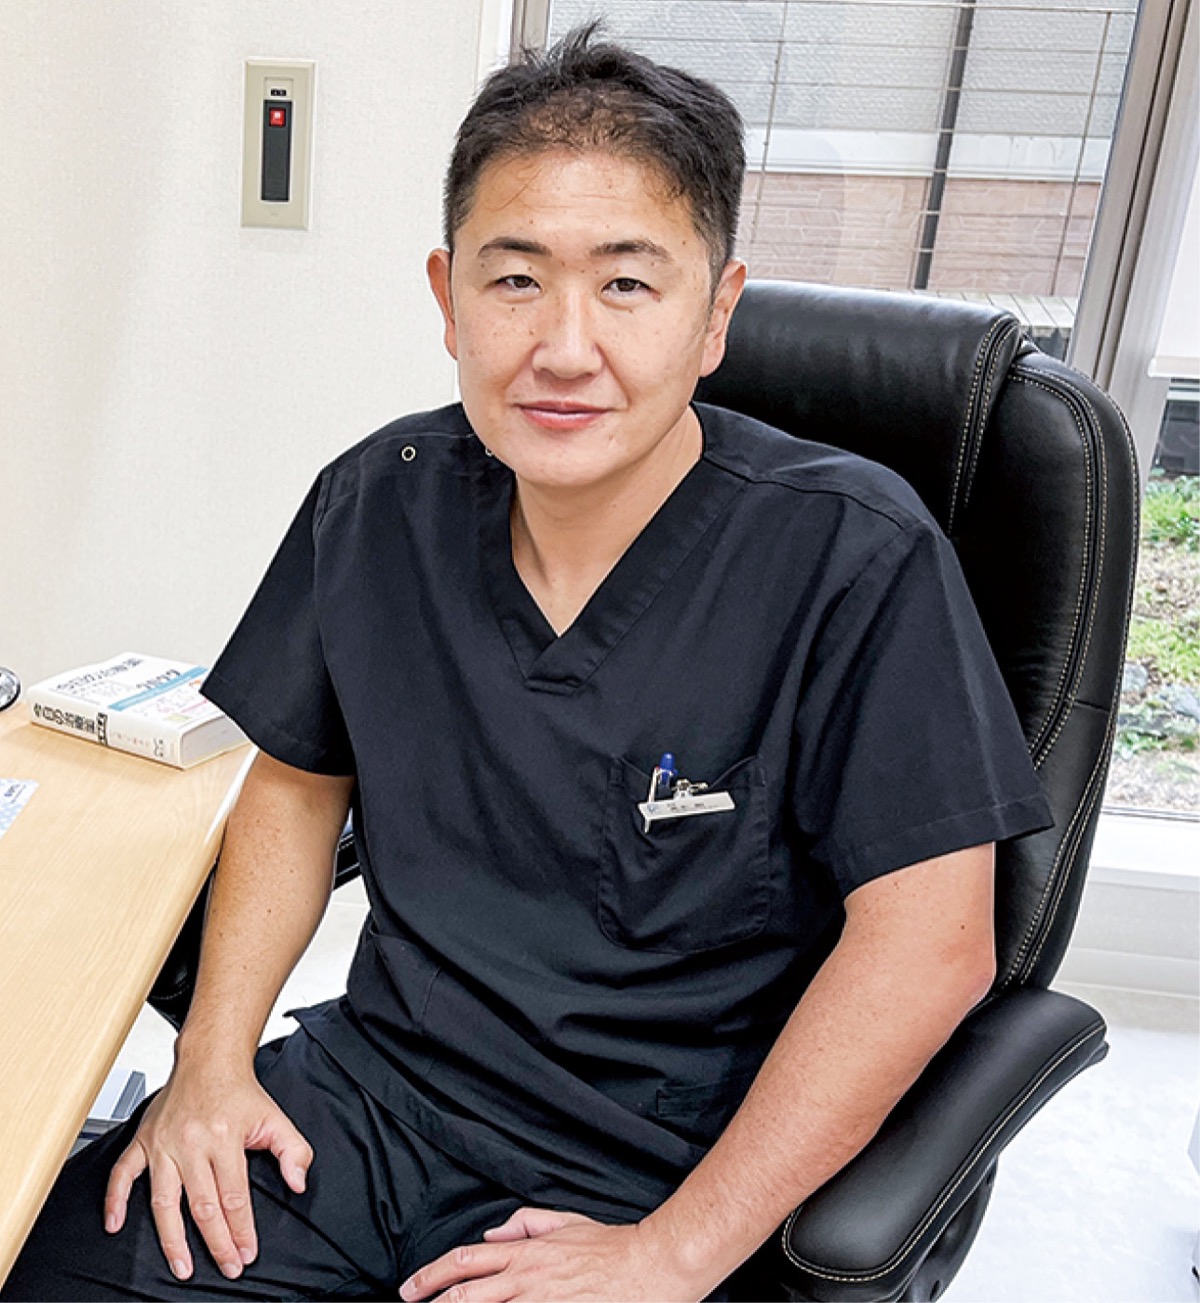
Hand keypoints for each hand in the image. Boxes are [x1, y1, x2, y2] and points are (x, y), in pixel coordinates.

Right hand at [103, 1061, 312, 1282]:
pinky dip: (115, 1200)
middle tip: (226, 1266)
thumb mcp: (276, 1117)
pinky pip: (122, 1173)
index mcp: (224, 1137)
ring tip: (182, 1266)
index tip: (247, 1252)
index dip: (241, 1230)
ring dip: (172, 1239)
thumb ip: (294, 1150)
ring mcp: (163, 1143)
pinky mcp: (143, 1139)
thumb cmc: (240, 1092)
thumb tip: (298, 1183)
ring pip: (164, 1201)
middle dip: (216, 1242)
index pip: (233, 1196)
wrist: (209, 1060)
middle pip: (202, 1205)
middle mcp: (191, 1143)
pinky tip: (115, 1225)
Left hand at [399, 1206, 712, 1301]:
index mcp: (527, 1253)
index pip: (467, 1260)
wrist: (649, 1265)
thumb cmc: (610, 1247)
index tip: (411, 1289)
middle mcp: (528, 1278)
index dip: (433, 1275)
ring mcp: (542, 1302)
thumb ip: (525, 1225)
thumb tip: (493, 1236)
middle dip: (435, 1302)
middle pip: (467, 1293)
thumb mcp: (565, 1222)